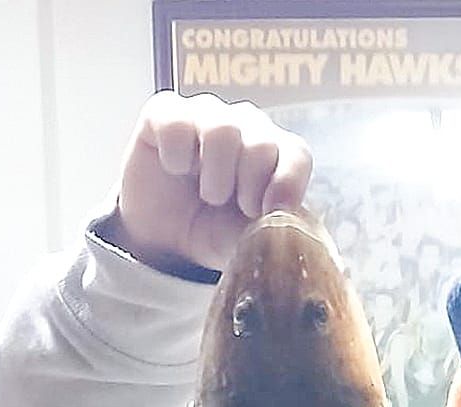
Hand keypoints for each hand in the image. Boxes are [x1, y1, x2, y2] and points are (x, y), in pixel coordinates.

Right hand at [109, 91, 312, 273]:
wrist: (164, 236)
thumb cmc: (212, 229)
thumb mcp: (245, 242)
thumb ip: (269, 232)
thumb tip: (286, 227)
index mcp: (274, 153)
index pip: (296, 153)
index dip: (288, 183)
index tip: (270, 211)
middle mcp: (244, 125)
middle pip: (261, 144)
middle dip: (247, 186)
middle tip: (229, 205)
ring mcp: (206, 114)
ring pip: (223, 130)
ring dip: (214, 176)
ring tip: (206, 193)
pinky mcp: (165, 112)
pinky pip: (177, 124)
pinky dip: (175, 156)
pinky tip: (174, 167)